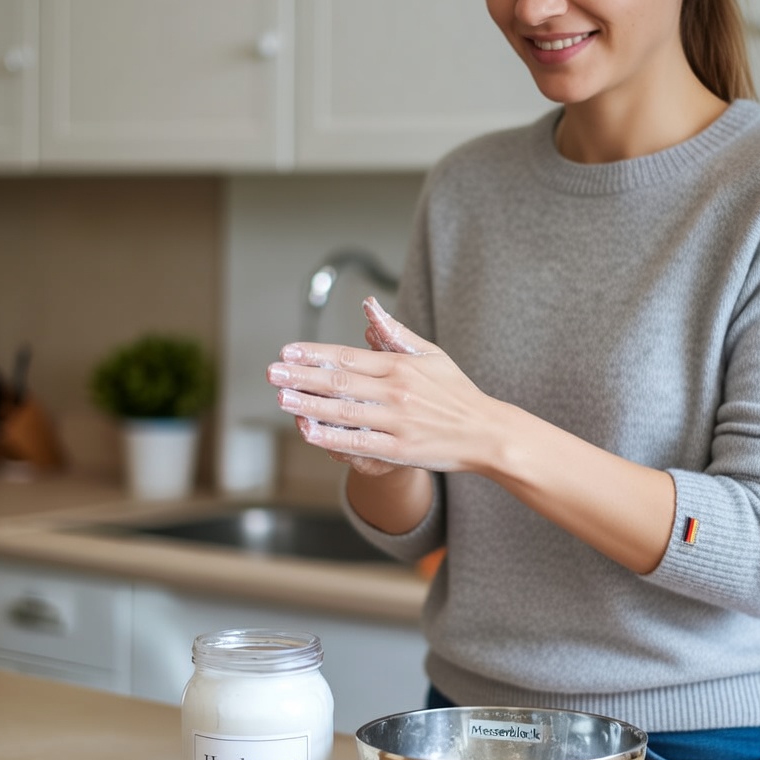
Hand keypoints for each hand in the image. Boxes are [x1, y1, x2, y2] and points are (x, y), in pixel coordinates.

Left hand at [267, 298, 493, 474]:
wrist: (487, 432)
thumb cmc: (457, 392)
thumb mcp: (431, 354)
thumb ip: (396, 333)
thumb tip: (369, 309)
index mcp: (401, 366)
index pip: (348, 356)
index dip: (315, 354)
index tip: (288, 351)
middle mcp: (397, 391)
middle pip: (340, 382)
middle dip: (302, 377)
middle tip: (273, 373)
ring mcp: (397, 421)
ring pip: (344, 411)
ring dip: (309, 405)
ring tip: (282, 399)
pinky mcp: (400, 450)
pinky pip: (359, 442)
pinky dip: (332, 437)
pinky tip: (309, 431)